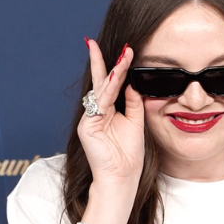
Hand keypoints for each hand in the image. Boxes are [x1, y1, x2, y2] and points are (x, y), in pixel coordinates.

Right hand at [78, 39, 144, 191]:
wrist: (122, 176)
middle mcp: (97, 113)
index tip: (127, 51)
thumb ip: (133, 102)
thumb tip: (131, 82)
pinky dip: (109, 88)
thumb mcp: (136, 122)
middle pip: (102, 83)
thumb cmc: (128, 154)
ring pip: (102, 90)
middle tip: (119, 46)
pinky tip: (117, 76)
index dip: (118, 68)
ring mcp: (90, 118)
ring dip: (114, 72)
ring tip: (124, 58)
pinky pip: (100, 102)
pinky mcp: (87, 125)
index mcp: (108, 112)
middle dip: (110, 63)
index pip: (111, 85)